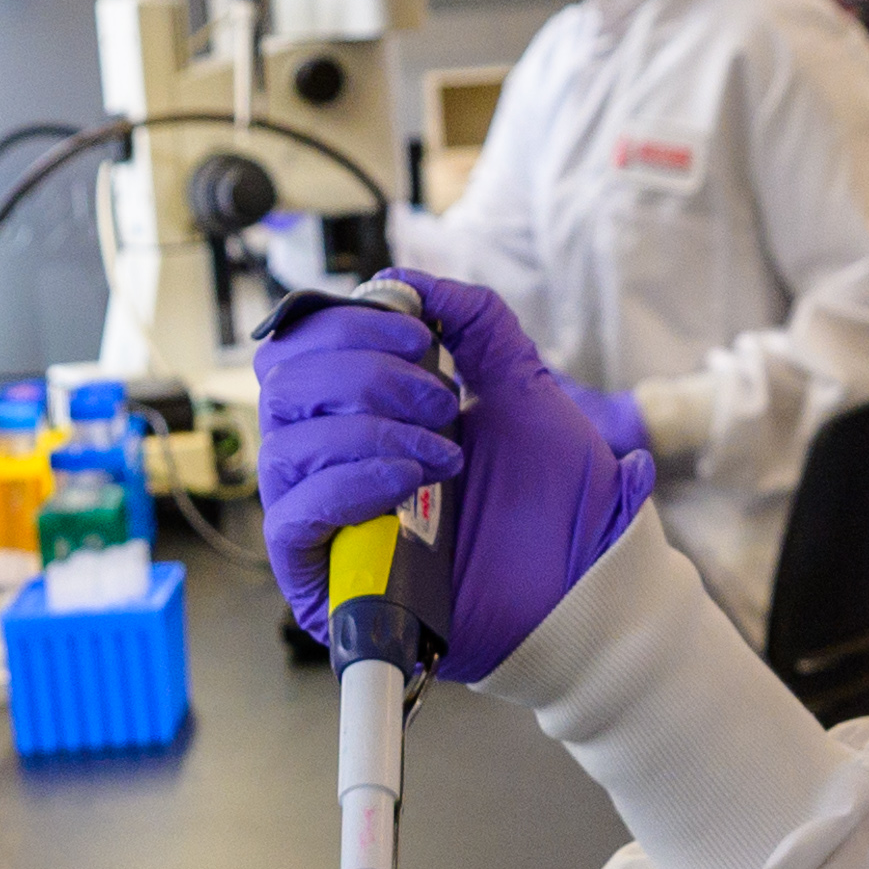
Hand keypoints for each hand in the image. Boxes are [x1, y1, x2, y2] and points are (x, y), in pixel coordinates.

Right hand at [249, 269, 651, 669]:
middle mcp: (328, 462)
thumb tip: (409, 280)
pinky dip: (348, 483)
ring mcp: (322, 522)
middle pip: (282, 385)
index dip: (347, 324)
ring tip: (444, 449)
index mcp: (359, 413)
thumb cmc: (555, 502)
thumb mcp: (524, 389)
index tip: (421, 333)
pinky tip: (408, 480)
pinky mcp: (322, 579)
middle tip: (441, 398)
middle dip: (363, 372)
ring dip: (367, 429)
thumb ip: (476, 324)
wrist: (586, 588)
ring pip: (283, 446)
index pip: (300, 348)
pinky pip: (291, 518)